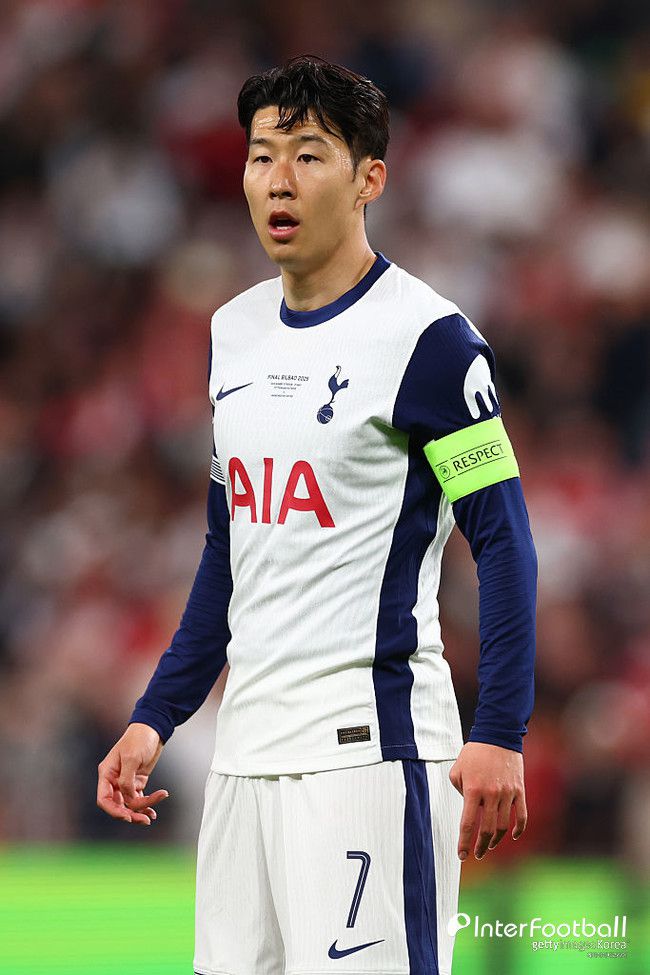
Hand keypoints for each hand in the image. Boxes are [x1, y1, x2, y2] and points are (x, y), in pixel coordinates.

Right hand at [97, 723, 168, 825]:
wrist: (153, 729)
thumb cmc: (139, 739)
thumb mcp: (131, 758)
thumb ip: (127, 780)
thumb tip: (127, 798)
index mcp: (107, 773)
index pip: (104, 799)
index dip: (114, 811)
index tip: (127, 817)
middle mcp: (114, 780)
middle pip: (118, 805)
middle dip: (130, 814)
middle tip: (145, 820)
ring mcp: (126, 781)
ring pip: (130, 803)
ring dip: (141, 810)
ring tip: (152, 816)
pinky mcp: (137, 781)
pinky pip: (139, 798)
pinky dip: (147, 805)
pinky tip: (154, 811)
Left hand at [449, 741, 526, 860]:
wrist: (498, 735)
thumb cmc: (474, 753)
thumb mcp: (457, 769)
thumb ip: (459, 790)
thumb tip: (468, 807)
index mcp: (472, 790)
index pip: (467, 824)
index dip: (464, 843)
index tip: (462, 856)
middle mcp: (491, 795)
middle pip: (486, 830)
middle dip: (481, 846)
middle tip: (477, 854)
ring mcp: (507, 794)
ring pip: (503, 826)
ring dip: (496, 840)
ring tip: (490, 845)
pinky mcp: (519, 791)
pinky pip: (521, 816)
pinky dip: (519, 829)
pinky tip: (513, 836)